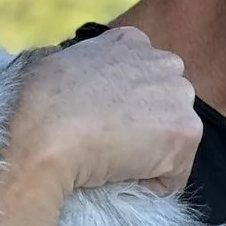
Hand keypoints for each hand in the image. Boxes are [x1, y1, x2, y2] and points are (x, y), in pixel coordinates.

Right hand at [4, 26, 201, 202]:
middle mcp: (163, 61)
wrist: (45, 137)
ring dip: (147, 158)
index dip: (124, 110)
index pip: (143, 80)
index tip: (100, 123)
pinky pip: (173, 174)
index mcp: (131, 41)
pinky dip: (149, 184)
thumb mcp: (54, 62)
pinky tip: (120, 172)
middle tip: (106, 144)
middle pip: (165, 109)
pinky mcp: (186, 132)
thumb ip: (78, 64)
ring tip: (110, 158)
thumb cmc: (38, 105)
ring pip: (172, 142)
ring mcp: (178, 95)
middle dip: (144, 131)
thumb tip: (70, 73)